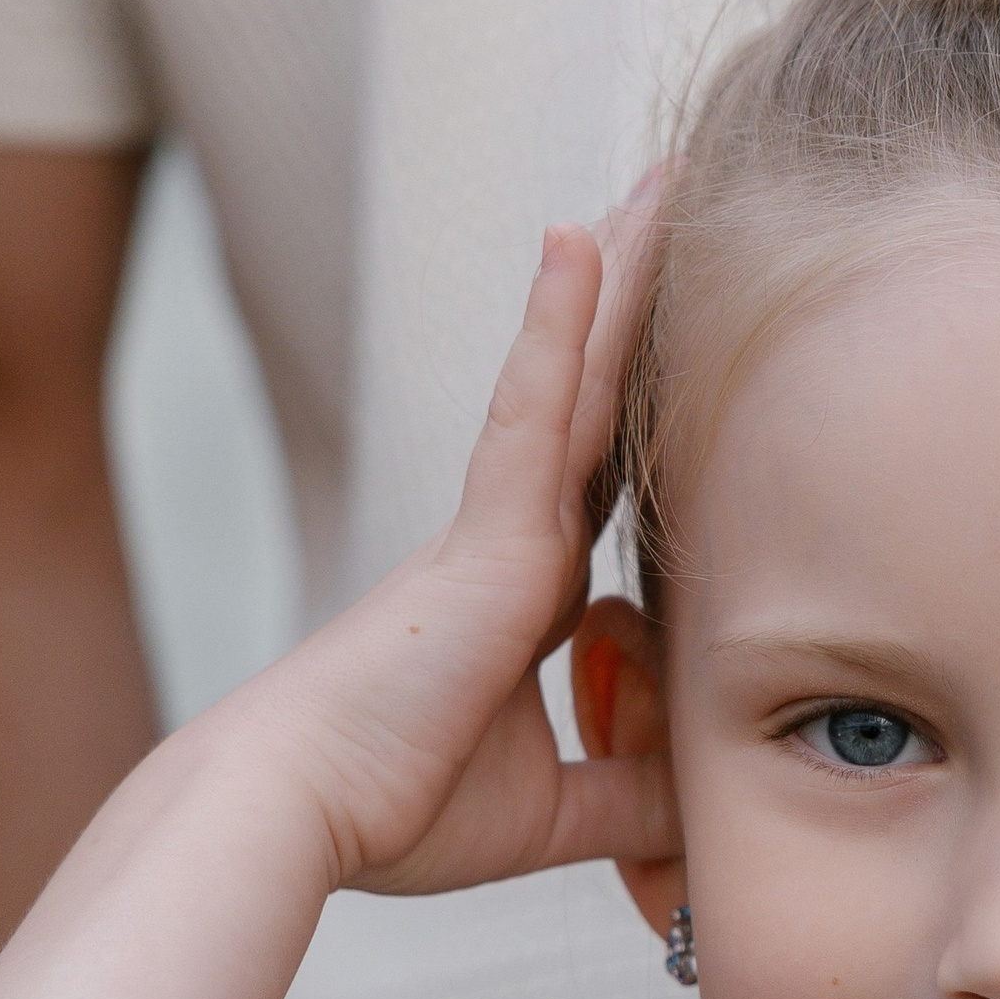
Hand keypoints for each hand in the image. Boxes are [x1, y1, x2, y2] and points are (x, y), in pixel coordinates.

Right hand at [0, 188, 670, 998]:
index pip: (605, 485)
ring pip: (573, 381)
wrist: (297, 812)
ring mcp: (502, 530)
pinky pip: (535, 407)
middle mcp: (517, 546)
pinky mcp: (488, 535)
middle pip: (594, 403)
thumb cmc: (395, 808)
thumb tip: (703, 810)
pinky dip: (559, 324)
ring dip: (615, 281)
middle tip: (675, 208)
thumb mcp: (554, 813)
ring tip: (657, 184)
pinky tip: (583, 240)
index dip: (641, 414)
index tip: (686, 356)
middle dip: (632, 309)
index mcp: (528, 599)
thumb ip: (631, 798)